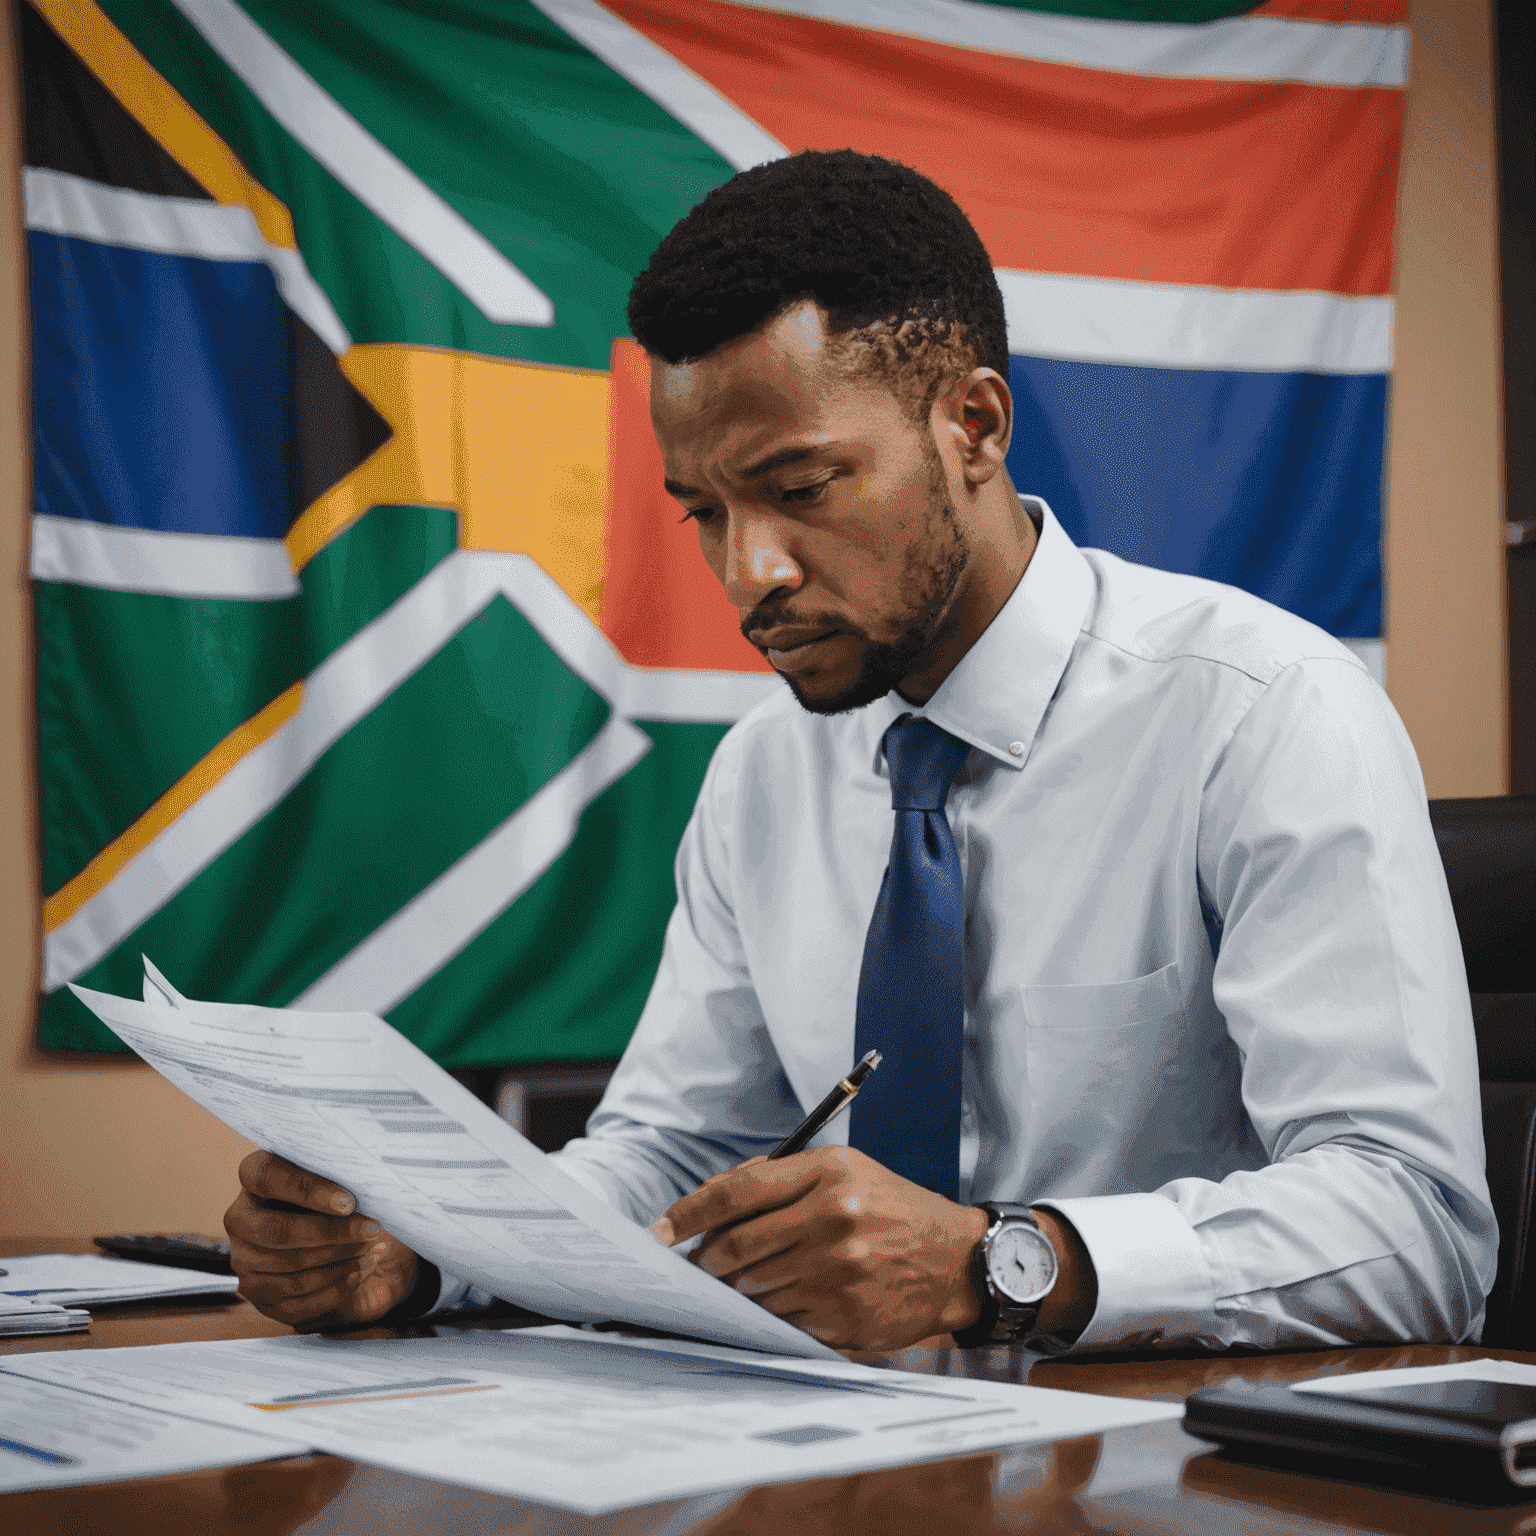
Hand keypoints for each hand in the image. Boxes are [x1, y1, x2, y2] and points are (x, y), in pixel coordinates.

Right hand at [224, 1151, 422, 1329]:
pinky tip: (363, 1269)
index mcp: (251, 1177)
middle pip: (278, 1231)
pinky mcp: (258, 1296)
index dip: (307, 1190)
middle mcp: (238, 1220)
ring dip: (340, 1260)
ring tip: (374, 1248)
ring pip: (290, 1270)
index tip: (349, 1202)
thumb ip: (336, 1174)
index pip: (267, 1177)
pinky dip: (337, 1286)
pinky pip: (297, 1301)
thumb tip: (368, 1187)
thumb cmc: (327, 1191)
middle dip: (332, 1233)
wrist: (317, 1228)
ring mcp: (243, 1261)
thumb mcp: (327, 1174)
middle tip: (372, 1229)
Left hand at [650, 1147, 988, 1350]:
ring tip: (741, 1282)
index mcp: (827, 1173)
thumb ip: (778, 1179)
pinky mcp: (845, 1315)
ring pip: (754, 1287)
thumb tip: (710, 1205)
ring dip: (737, 1288)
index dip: (689, 1211)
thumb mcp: (843, 1170)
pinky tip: (779, 1300)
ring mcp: (839, 1270)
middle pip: (736, 1246)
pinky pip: (782, 1318)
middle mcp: (832, 1218)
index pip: (738, 1191)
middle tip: (698, 1265)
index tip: (660, 1230)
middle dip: (706, 1260)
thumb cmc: (888, 1208)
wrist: (954, 1259)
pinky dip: (769, 1312)